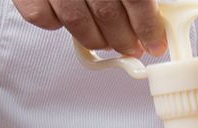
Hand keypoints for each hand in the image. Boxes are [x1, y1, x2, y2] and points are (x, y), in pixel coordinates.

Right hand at [13, 0, 166, 57]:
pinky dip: (57, 26)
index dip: (149, 26)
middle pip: (108, 14)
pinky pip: (42, 18)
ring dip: (96, 40)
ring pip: (77, 23)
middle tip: (132, 47)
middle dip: (124, 40)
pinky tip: (68, 21)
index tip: (155, 43)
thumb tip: (154, 11)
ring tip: (106, 42)